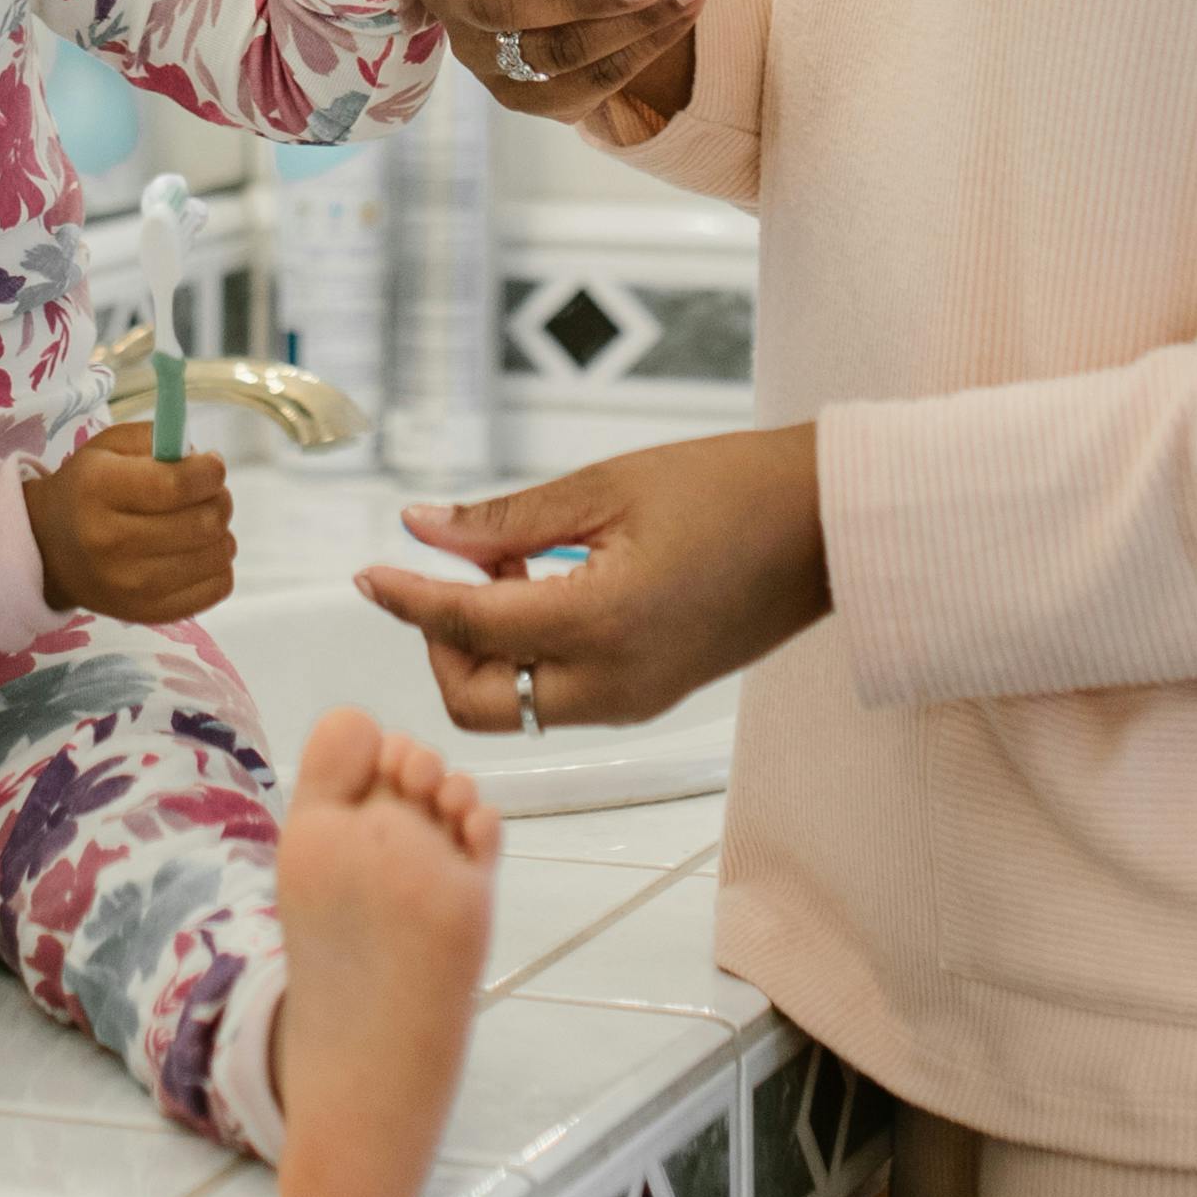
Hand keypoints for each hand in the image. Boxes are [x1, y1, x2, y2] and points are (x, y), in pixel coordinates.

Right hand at [26, 430, 238, 625]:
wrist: (50, 552)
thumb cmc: (88, 490)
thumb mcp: (108, 448)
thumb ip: (158, 439)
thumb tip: (204, 461)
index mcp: (98, 490)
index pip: (175, 485)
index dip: (209, 472)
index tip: (212, 464)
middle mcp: (111, 542)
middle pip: (203, 523)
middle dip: (219, 499)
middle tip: (209, 493)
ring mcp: (131, 586)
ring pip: (216, 555)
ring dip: (220, 533)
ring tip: (200, 523)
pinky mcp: (149, 613)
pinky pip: (216, 588)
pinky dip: (217, 566)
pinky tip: (196, 553)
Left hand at [354, 428, 827, 733]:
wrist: (826, 526)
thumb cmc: (732, 489)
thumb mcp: (607, 487)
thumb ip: (505, 520)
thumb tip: (421, 527)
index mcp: (603, 623)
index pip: (467, 629)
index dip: (406, 599)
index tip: (370, 575)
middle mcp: (616, 682)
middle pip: (479, 703)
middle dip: (444, 646)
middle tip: (460, 574)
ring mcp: (636, 699)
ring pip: (518, 709)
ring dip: (489, 651)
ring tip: (517, 569)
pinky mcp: (650, 697)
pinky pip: (562, 699)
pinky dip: (532, 657)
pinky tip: (552, 588)